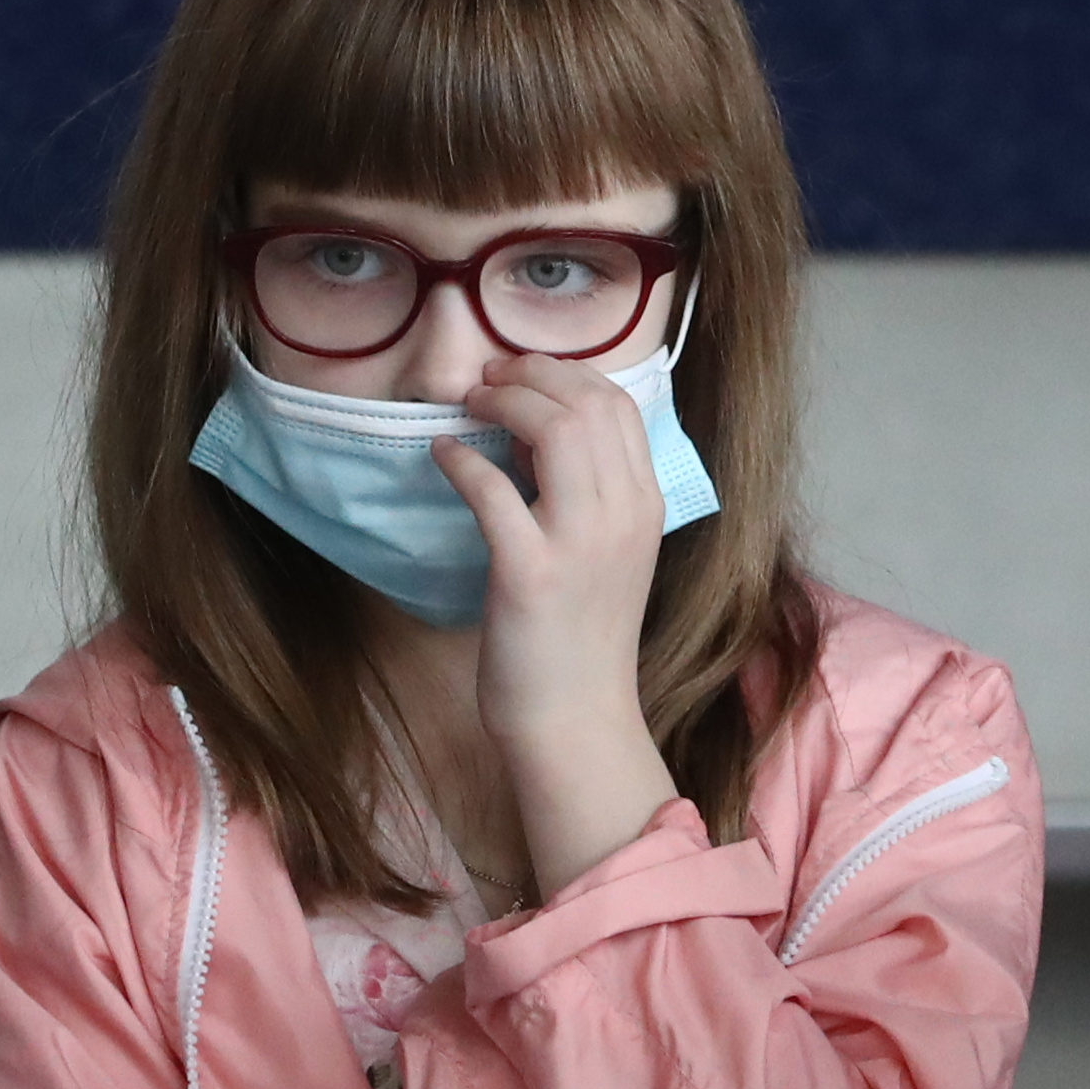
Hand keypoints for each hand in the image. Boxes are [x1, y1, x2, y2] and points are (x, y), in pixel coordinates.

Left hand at [441, 353, 676, 894]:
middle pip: (586, 404)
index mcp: (647, 503)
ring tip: (468, 401)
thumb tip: (534, 431)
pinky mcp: (530, 571)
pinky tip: (442, 454)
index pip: (619, 404)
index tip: (523, 373)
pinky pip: (493, 491)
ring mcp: (580, 541)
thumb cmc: (583, 635)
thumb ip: (587, 491)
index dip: (567, 372)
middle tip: (487, 378)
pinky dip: (462, 461)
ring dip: (502, 401)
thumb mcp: (607, 549)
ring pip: (552, 430)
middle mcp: (624, 513)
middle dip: (530, 374)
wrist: (574, 716)